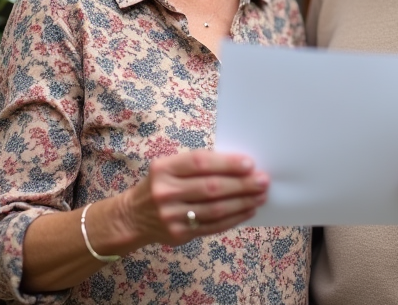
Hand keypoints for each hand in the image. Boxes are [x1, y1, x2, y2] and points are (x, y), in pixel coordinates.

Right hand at [120, 150, 268, 246]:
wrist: (133, 217)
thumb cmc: (160, 185)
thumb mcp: (169, 168)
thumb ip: (197, 166)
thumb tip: (238, 167)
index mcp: (164, 168)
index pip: (200, 163)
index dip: (227, 163)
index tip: (250, 164)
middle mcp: (166, 192)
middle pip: (211, 188)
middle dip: (242, 184)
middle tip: (263, 181)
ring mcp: (171, 216)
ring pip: (215, 209)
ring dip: (242, 202)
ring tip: (261, 196)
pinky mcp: (179, 234)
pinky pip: (212, 227)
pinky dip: (234, 218)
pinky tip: (248, 211)